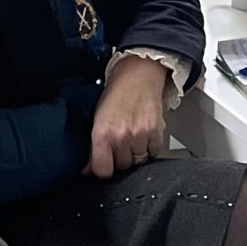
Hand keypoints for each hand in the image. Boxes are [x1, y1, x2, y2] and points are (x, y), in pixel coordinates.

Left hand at [90, 55, 171, 176]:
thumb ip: (94, 146)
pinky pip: (153, 153)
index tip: (103, 165)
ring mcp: (140, 135)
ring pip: (138, 161)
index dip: (102, 170)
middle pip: (122, 166)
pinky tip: (143, 135)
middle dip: (120, 158)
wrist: (139, 75)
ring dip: (135, 153)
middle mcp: (122, 136)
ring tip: (132, 137)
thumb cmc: (116, 94)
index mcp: (102, 133)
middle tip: (119, 143)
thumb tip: (90, 169)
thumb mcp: (97, 118)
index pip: (102, 170)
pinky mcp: (156, 133)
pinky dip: (149, 148)